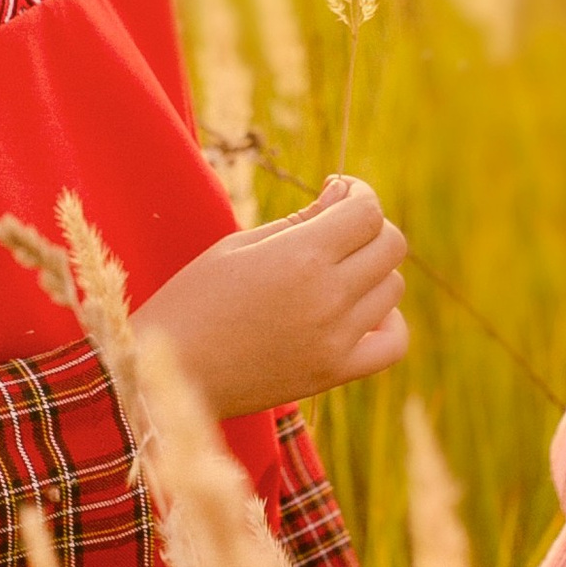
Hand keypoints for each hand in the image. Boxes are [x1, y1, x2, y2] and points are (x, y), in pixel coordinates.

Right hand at [131, 174, 407, 420]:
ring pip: (393, 287)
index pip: (367, 211)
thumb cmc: (193, 300)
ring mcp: (334, 339)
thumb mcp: (238, 246)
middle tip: (336, 228)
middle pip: (390, 245)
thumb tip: (343, 193)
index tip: (337, 192)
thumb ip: (300, 219)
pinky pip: (394, 343)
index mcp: (300, 256)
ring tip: (337, 271)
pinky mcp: (334, 373)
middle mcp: (326, 297)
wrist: (171, 374)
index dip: (358, 192)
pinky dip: (387, 323)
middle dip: (368, 226)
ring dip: (373, 270)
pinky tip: (360, 312)